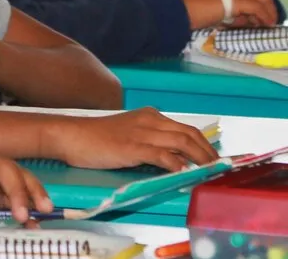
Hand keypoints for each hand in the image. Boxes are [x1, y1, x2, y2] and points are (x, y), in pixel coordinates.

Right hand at [48, 107, 218, 171]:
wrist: (70, 135)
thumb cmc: (94, 138)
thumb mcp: (126, 134)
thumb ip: (148, 141)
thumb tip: (172, 159)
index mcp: (149, 116)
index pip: (186, 129)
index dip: (204, 145)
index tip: (214, 159)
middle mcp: (149, 120)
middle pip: (190, 134)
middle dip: (208, 152)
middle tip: (218, 169)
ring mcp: (141, 133)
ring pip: (182, 142)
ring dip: (199, 159)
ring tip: (208, 173)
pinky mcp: (132, 147)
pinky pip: (163, 155)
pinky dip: (178, 165)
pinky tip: (184, 174)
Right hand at [177, 0, 277, 29]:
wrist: (173, 7)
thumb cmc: (182, 7)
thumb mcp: (206, 4)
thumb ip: (223, 8)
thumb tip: (237, 18)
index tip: (254, 12)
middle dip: (266, 5)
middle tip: (268, 19)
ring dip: (268, 11)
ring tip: (269, 23)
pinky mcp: (234, 0)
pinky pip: (257, 8)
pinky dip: (263, 16)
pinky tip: (264, 24)